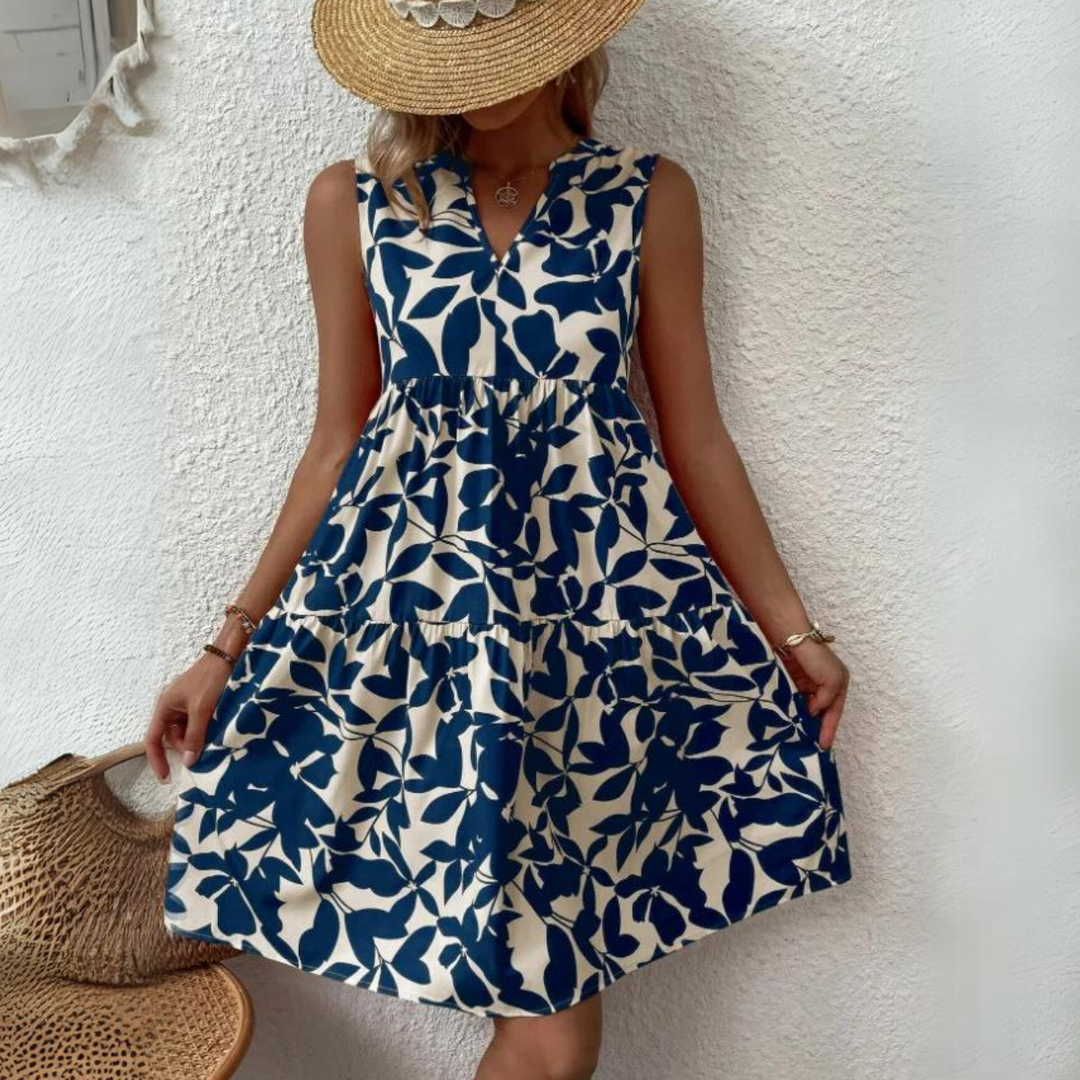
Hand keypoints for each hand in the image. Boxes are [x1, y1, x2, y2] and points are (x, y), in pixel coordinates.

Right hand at [145, 655, 232, 782]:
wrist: (229, 655)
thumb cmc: (211, 678)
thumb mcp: (202, 709)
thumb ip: (195, 736)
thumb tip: (188, 762)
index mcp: (164, 706)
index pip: (152, 740)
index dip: (156, 761)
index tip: (166, 778)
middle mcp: (171, 706)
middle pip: (171, 738)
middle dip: (184, 748)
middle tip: (203, 752)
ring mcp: (185, 704)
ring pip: (185, 732)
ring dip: (196, 740)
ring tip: (212, 741)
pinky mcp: (198, 703)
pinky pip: (196, 724)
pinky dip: (204, 731)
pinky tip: (216, 733)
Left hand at [779, 640, 848, 750]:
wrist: (790, 638)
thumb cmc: (815, 657)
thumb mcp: (831, 680)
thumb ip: (826, 700)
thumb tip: (813, 713)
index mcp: (839, 683)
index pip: (834, 712)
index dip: (830, 729)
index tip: (824, 746)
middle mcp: (824, 685)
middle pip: (821, 711)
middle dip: (818, 727)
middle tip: (811, 747)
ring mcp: (807, 684)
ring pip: (807, 708)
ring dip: (804, 721)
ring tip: (799, 739)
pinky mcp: (792, 682)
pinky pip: (794, 701)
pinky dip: (793, 711)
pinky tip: (789, 723)